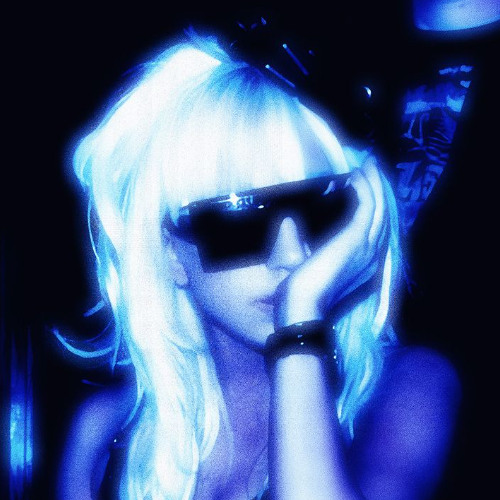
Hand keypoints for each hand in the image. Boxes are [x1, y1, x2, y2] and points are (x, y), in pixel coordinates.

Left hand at [274, 156, 387, 327]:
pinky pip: (367, 205)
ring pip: (378, 206)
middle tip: (370, 165)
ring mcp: (367, 245)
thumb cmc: (301, 287)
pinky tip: (357, 175)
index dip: (373, 202)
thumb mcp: (305, 259)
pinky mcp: (357, 238)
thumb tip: (288, 219)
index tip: (364, 182)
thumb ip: (302, 239)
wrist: (303, 305)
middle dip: (377, 187)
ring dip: (373, 182)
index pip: (375, 225)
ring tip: (367, 164)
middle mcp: (372, 252)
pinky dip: (365, 188)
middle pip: (382, 213)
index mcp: (363, 260)